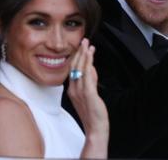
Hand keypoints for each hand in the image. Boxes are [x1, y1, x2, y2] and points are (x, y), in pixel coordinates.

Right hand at [67, 38, 108, 158]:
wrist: (95, 128)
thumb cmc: (92, 113)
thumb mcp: (89, 94)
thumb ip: (90, 81)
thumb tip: (92, 68)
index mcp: (72, 89)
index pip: (73, 69)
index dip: (77, 57)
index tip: (81, 47)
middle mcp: (73, 89)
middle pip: (75, 67)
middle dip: (80, 52)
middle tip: (84, 40)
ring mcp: (80, 91)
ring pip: (80, 69)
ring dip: (84, 55)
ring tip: (87, 44)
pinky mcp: (88, 94)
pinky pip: (87, 76)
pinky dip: (88, 64)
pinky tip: (90, 56)